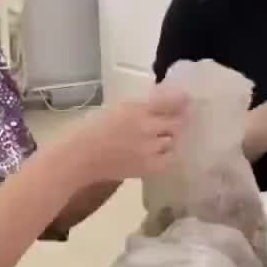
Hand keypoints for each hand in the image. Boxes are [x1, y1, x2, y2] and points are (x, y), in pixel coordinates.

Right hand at [67, 85, 188, 183]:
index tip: (187, 99)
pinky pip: (170, 159)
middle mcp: (148, 128)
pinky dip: (168, 154)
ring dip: (171, 138)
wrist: (80, 157)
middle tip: (175, 121)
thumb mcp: (117, 107)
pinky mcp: (150, 167)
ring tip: (162, 137)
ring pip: (174, 140)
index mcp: (137, 109)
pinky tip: (160, 152)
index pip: (170, 101)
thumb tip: (164, 100)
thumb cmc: (93, 128)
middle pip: (178, 123)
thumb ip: (142, 106)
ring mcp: (151, 149)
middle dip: (178, 121)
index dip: (182, 100)